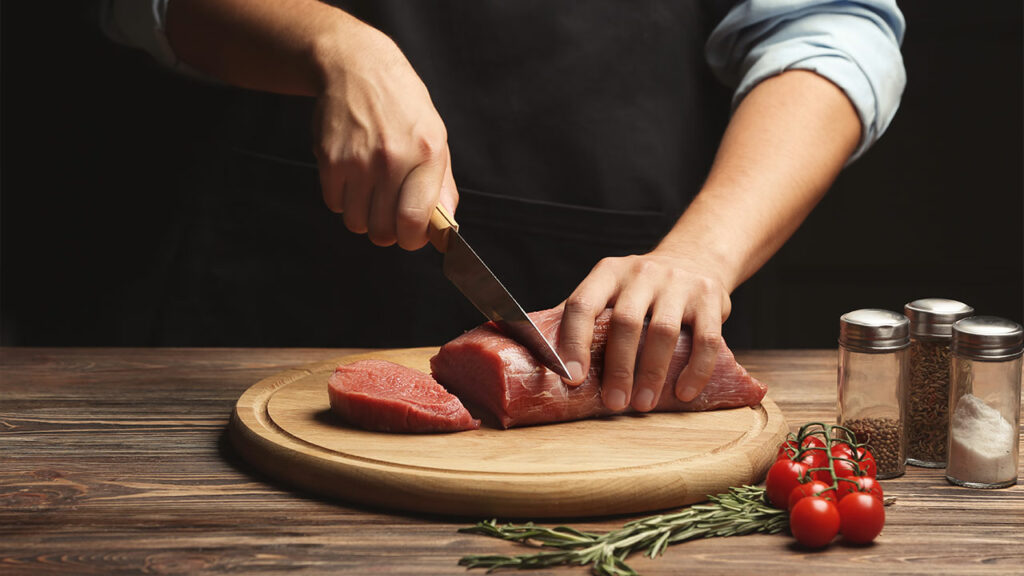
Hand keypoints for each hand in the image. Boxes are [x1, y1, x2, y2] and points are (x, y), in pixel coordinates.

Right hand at [313, 26, 457, 249]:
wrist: (358, 67)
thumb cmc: (403, 107)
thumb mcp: (435, 137)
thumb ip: (441, 186)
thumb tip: (445, 229)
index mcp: (427, 154)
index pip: (415, 221)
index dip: (412, 239)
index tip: (411, 235)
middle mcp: (393, 158)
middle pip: (383, 231)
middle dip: (387, 232)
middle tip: (388, 215)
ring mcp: (358, 159)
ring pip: (356, 222)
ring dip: (363, 216)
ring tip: (370, 191)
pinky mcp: (330, 158)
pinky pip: (334, 204)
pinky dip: (343, 199)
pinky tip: (352, 176)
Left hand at [557, 251, 731, 411]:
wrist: (695, 258)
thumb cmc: (640, 289)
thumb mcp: (610, 289)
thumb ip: (585, 317)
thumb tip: (545, 358)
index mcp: (608, 273)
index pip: (583, 304)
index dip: (574, 342)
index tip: (573, 378)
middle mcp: (642, 272)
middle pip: (626, 323)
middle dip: (618, 368)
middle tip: (614, 403)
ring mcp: (678, 282)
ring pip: (663, 332)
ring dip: (652, 374)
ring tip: (643, 403)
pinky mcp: (710, 297)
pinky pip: (706, 339)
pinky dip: (696, 370)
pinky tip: (684, 392)